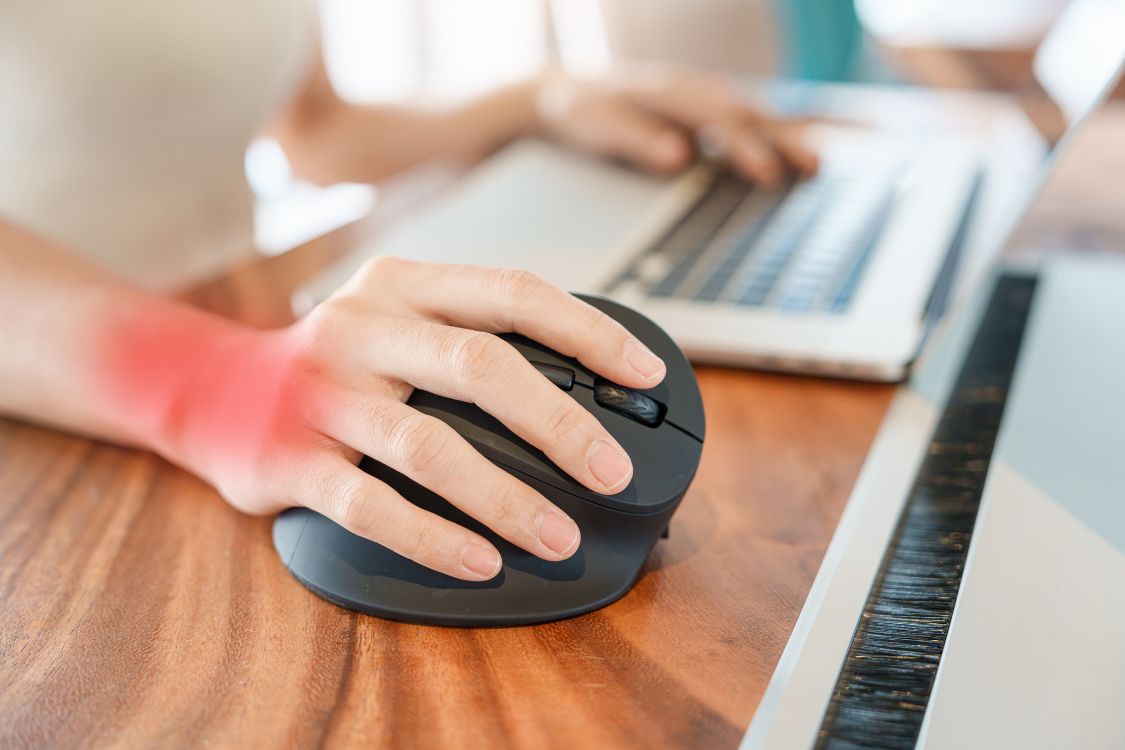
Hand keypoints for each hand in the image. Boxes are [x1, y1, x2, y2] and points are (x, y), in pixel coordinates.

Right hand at [161, 259, 666, 580]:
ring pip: (428, 444)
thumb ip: (470, 334)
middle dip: (559, 423)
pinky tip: (480, 562)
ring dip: (503, 497)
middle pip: (479, 365)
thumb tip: (585, 382)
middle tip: (611, 472)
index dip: (587, 330)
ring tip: (556, 536)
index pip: (512, 292)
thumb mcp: (396, 319)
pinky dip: (433, 538)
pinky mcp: (289, 458)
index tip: (643, 373)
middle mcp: (362, 327)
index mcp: (403, 284)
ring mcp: (322, 393)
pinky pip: (370, 505)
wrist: (207, 386)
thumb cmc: (334, 361)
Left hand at [534, 65, 817, 183]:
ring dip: (789, 134)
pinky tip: (805, 144)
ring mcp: (703, 96)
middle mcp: (694, 88)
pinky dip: (779, 129)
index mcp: (670, 91)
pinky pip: (749, 118)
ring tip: (820, 162)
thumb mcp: (599, 126)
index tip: (769, 174)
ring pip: (755, 113)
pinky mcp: (706, 110)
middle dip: (784, 139)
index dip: (745, 147)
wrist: (566, 92)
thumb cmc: (582, 111)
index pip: (717, 120)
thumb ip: (637, 139)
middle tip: (816, 165)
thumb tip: (678, 155)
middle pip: (748, 114)